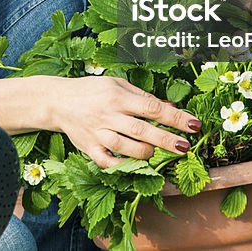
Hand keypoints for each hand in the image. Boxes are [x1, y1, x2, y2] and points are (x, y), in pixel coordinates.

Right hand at [46, 76, 201, 168]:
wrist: (57, 101)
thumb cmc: (91, 90)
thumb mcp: (117, 84)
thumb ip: (143, 96)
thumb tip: (170, 105)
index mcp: (117, 96)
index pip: (152, 107)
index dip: (175, 117)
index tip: (194, 125)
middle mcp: (108, 115)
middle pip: (143, 130)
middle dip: (167, 140)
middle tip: (186, 146)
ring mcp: (98, 133)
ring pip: (127, 148)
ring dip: (148, 153)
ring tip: (158, 152)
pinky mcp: (89, 148)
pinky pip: (108, 162)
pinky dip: (123, 166)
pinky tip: (136, 165)